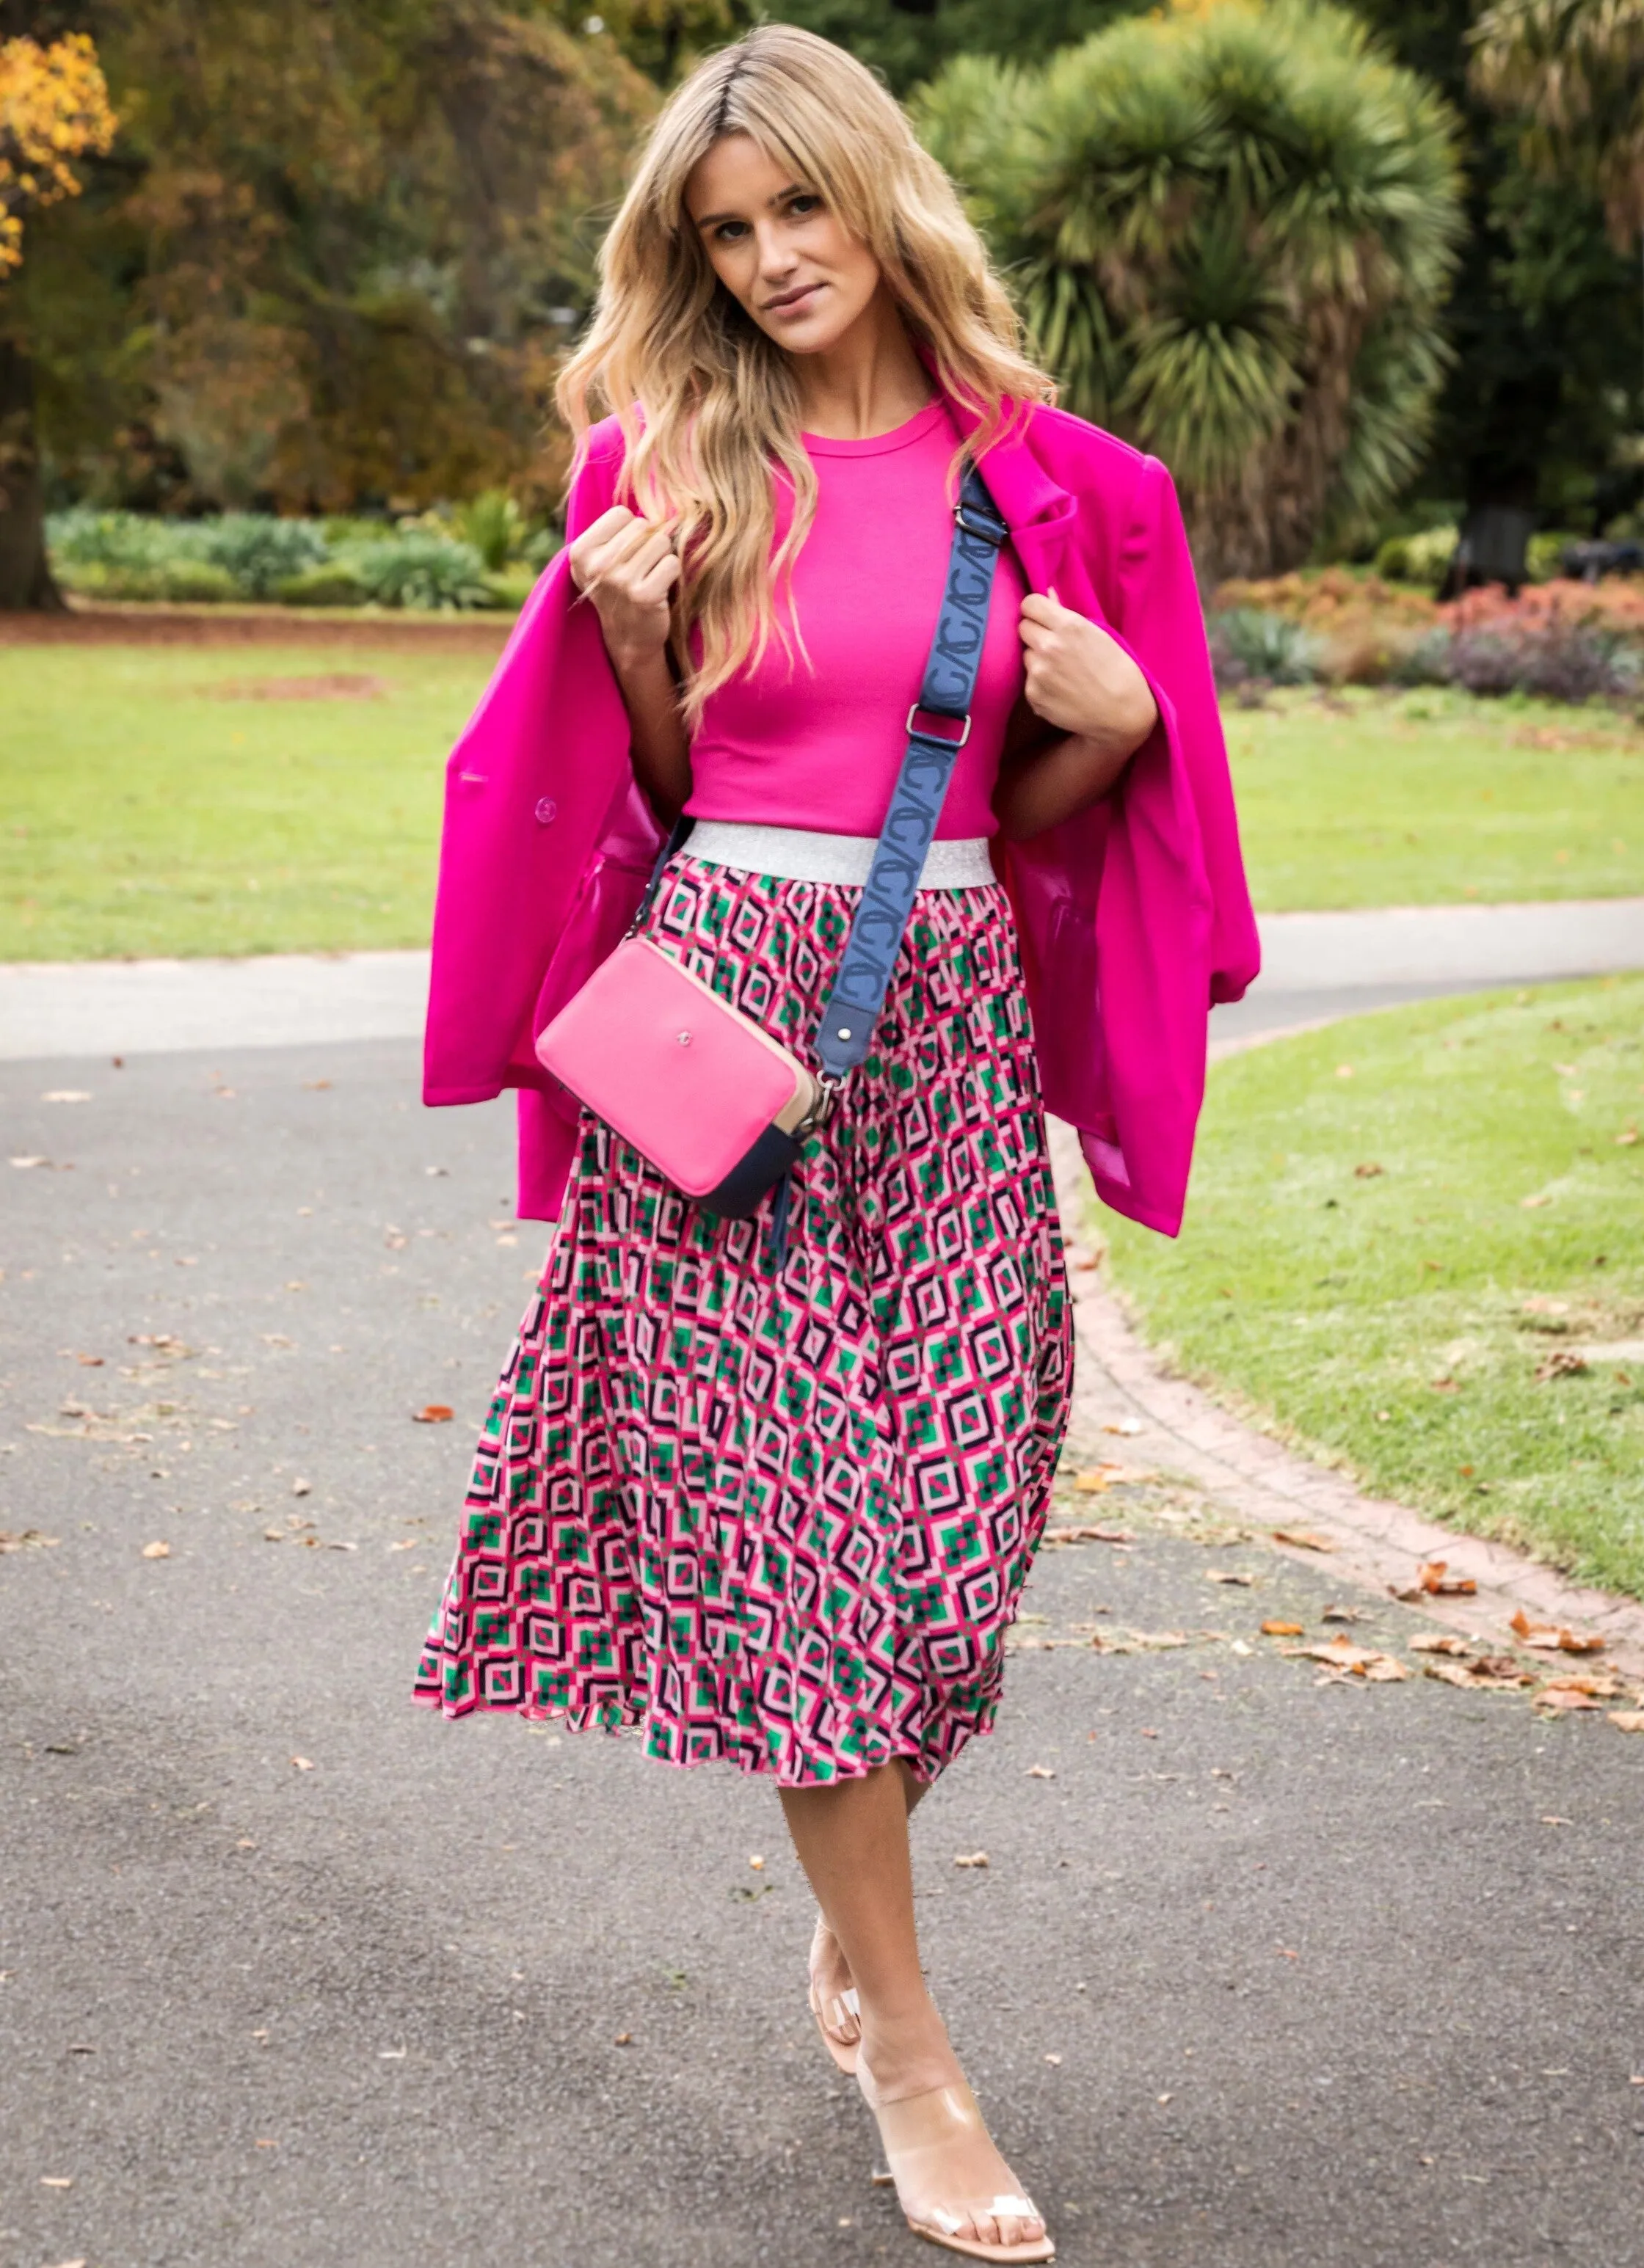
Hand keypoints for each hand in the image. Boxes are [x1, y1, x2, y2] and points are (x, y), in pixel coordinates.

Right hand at [567, 505, 679, 674]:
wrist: (628, 638)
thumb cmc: (618, 590)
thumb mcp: (600, 559)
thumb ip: (612, 530)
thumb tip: (645, 491)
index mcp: (580, 552)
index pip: (621, 514)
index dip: (631, 530)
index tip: (625, 553)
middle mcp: (597, 566)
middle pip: (642, 527)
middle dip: (648, 543)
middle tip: (640, 568)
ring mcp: (620, 582)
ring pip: (660, 542)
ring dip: (662, 558)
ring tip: (650, 577)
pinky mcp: (645, 595)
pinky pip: (673, 562)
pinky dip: (672, 573)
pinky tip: (660, 589)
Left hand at [1019, 588, 1157, 753]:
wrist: (1122, 712)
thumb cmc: (1117, 669)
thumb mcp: (1098, 633)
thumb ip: (1066, 614)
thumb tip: (1047, 594)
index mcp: (1068, 626)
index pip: (1029, 603)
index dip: (1036, 610)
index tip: (1043, 617)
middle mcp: (1048, 647)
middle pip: (1023, 627)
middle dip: (1035, 632)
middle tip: (1053, 645)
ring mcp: (1038, 673)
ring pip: (1025, 655)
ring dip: (1037, 659)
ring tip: (1061, 671)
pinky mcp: (1033, 695)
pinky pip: (1028, 681)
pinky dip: (1040, 684)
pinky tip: (1060, 690)